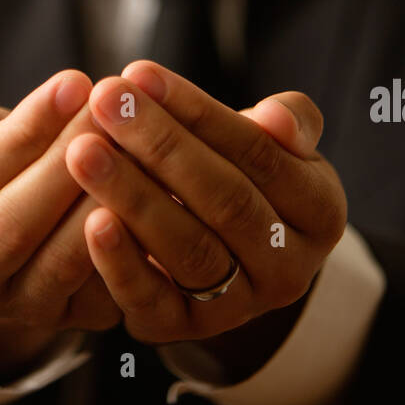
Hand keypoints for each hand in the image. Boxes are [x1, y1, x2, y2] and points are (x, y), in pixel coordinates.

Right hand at [0, 70, 122, 352]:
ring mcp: (18, 309)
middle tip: (112, 111)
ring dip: (103, 202)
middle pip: (14, 223)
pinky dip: (133, 242)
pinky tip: (160, 192)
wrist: (21, 234)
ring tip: (138, 147)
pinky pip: (105, 288)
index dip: (25, 129)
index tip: (73, 82)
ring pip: (62, 261)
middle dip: (68, 162)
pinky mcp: (73, 321)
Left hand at [63, 61, 346, 345]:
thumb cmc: (250, 178)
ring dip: (132, 196)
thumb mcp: (283, 146)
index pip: (258, 154)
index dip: (198, 112)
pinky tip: (90, 220)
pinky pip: (151, 301)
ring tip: (83, 150)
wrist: (234, 258)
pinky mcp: (182, 331)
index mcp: (320, 213)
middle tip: (105, 99)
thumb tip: (274, 118)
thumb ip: (289, 120)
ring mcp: (237, 307)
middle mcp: (288, 269)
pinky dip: (120, 263)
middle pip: (224, 200)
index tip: (141, 73)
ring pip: (188, 250)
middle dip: (159, 144)